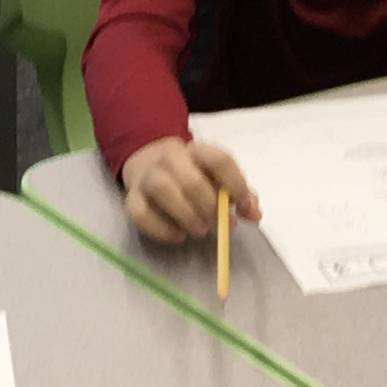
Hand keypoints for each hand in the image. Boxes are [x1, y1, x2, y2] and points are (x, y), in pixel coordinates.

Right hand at [123, 135, 257, 248]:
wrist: (149, 165)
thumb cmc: (194, 177)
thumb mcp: (219, 179)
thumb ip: (240, 195)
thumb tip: (254, 214)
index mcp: (197, 151)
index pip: (219, 160)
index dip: (236, 185)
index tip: (245, 208)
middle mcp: (169, 159)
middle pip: (190, 180)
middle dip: (209, 207)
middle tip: (221, 225)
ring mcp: (146, 178)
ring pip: (162, 190)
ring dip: (186, 216)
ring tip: (200, 230)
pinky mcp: (131, 200)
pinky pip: (141, 215)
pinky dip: (162, 230)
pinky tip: (179, 235)